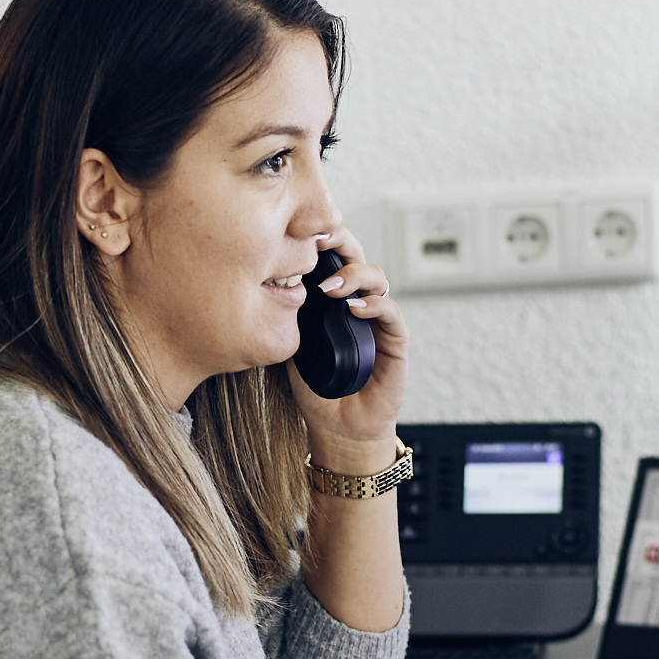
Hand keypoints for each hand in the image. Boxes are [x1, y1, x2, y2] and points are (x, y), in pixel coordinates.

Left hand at [285, 228, 405, 470]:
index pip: (331, 257)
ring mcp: (378, 318)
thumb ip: (284, 316)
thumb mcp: (290, 345)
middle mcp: (357, 300)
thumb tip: (263, 285)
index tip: (297, 233)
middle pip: (356, 256)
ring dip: (353, 275)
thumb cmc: (315, 386)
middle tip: (318, 242)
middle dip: (340, 243)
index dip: (319, 240)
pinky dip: (375, 305)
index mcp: (332, 297)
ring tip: (330, 288)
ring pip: (377, 277)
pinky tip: (355, 308)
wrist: (338, 426)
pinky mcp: (395, 340)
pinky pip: (391, 313)